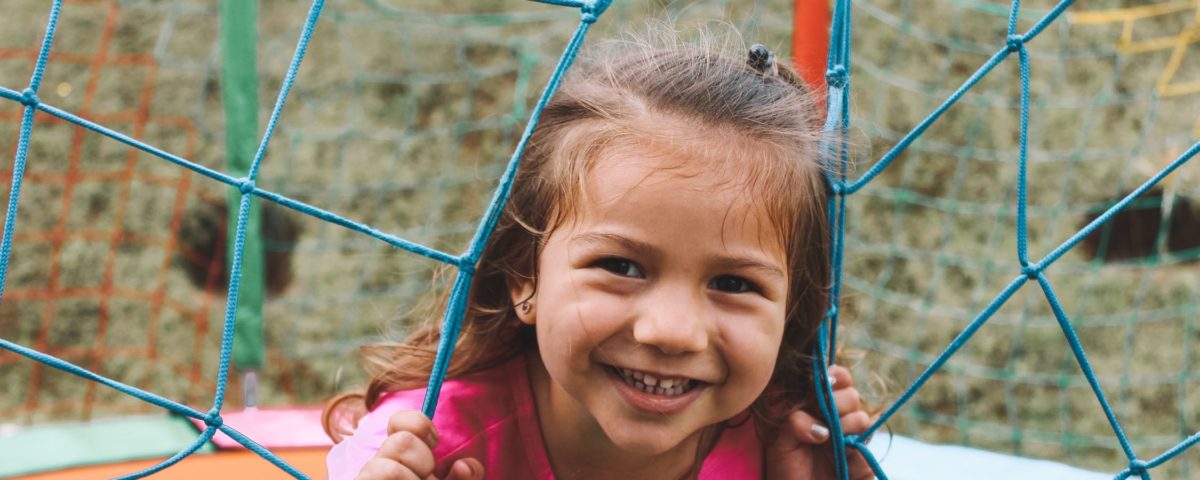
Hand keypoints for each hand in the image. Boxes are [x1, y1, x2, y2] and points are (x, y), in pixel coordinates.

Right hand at [355, 410, 484, 479]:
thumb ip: (465, 478)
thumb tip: (463, 465)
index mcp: (399, 460)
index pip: (399, 422)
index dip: (417, 423)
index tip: (435, 441)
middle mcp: (379, 467)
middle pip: (400, 441)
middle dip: (423, 462)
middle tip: (427, 478)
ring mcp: (367, 478)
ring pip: (388, 469)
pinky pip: (383, 474)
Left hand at [763, 365, 874, 479]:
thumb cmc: (785, 470)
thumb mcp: (780, 443)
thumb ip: (794, 423)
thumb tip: (817, 424)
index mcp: (817, 407)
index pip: (835, 379)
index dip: (834, 376)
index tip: (825, 382)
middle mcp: (838, 420)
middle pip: (851, 395)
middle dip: (838, 401)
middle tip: (823, 414)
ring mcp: (852, 439)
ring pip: (862, 418)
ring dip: (844, 424)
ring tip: (825, 440)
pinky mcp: (862, 462)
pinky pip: (865, 449)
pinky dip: (852, 452)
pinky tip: (839, 460)